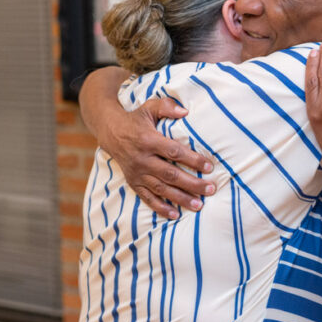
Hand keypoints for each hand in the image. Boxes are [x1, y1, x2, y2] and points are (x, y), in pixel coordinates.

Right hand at [98, 97, 214, 218]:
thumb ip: (167, 107)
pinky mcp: (133, 182)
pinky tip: (175, 214)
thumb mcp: (149, 107)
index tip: (209, 167)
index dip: (193, 160)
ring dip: (180, 198)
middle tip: (210, 189)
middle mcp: (142, 159)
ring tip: (199, 205)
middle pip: (171, 174)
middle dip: (192, 183)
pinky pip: (147, 198)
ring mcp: (137, 172)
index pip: (174, 152)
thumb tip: (186, 111)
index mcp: (149, 140)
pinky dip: (160, 207)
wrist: (110, 132)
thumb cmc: (136, 119)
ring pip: (161, 188)